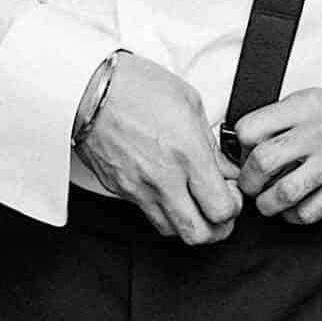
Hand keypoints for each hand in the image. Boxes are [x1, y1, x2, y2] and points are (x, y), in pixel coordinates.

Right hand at [79, 54, 241, 244]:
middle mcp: (163, 178)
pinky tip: (168, 190)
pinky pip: (147, 213)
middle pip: (198, 234)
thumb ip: (212, 144)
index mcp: (187, 153)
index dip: (234, 207)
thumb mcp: (189, 103)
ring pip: (171, 231)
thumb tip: (226, 168)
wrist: (87, 89)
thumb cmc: (135, 86)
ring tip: (193, 202)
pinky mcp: (119, 190)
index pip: (221, 208)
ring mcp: (137, 189)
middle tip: (218, 209)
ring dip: (188, 222)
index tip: (232, 193)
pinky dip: (163, 209)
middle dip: (217, 229)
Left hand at [234, 88, 321, 223]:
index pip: (251, 128)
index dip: (240, 145)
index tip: (244, 154)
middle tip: (251, 183)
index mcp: (307, 106)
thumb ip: (283, 116)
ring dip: (266, 204)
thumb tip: (245, 140)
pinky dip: (293, 216)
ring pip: (283, 194)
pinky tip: (293, 208)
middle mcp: (320, 134)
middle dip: (248, 180)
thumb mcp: (317, 98)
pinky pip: (308, 212)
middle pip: (263, 162)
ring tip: (267, 201)